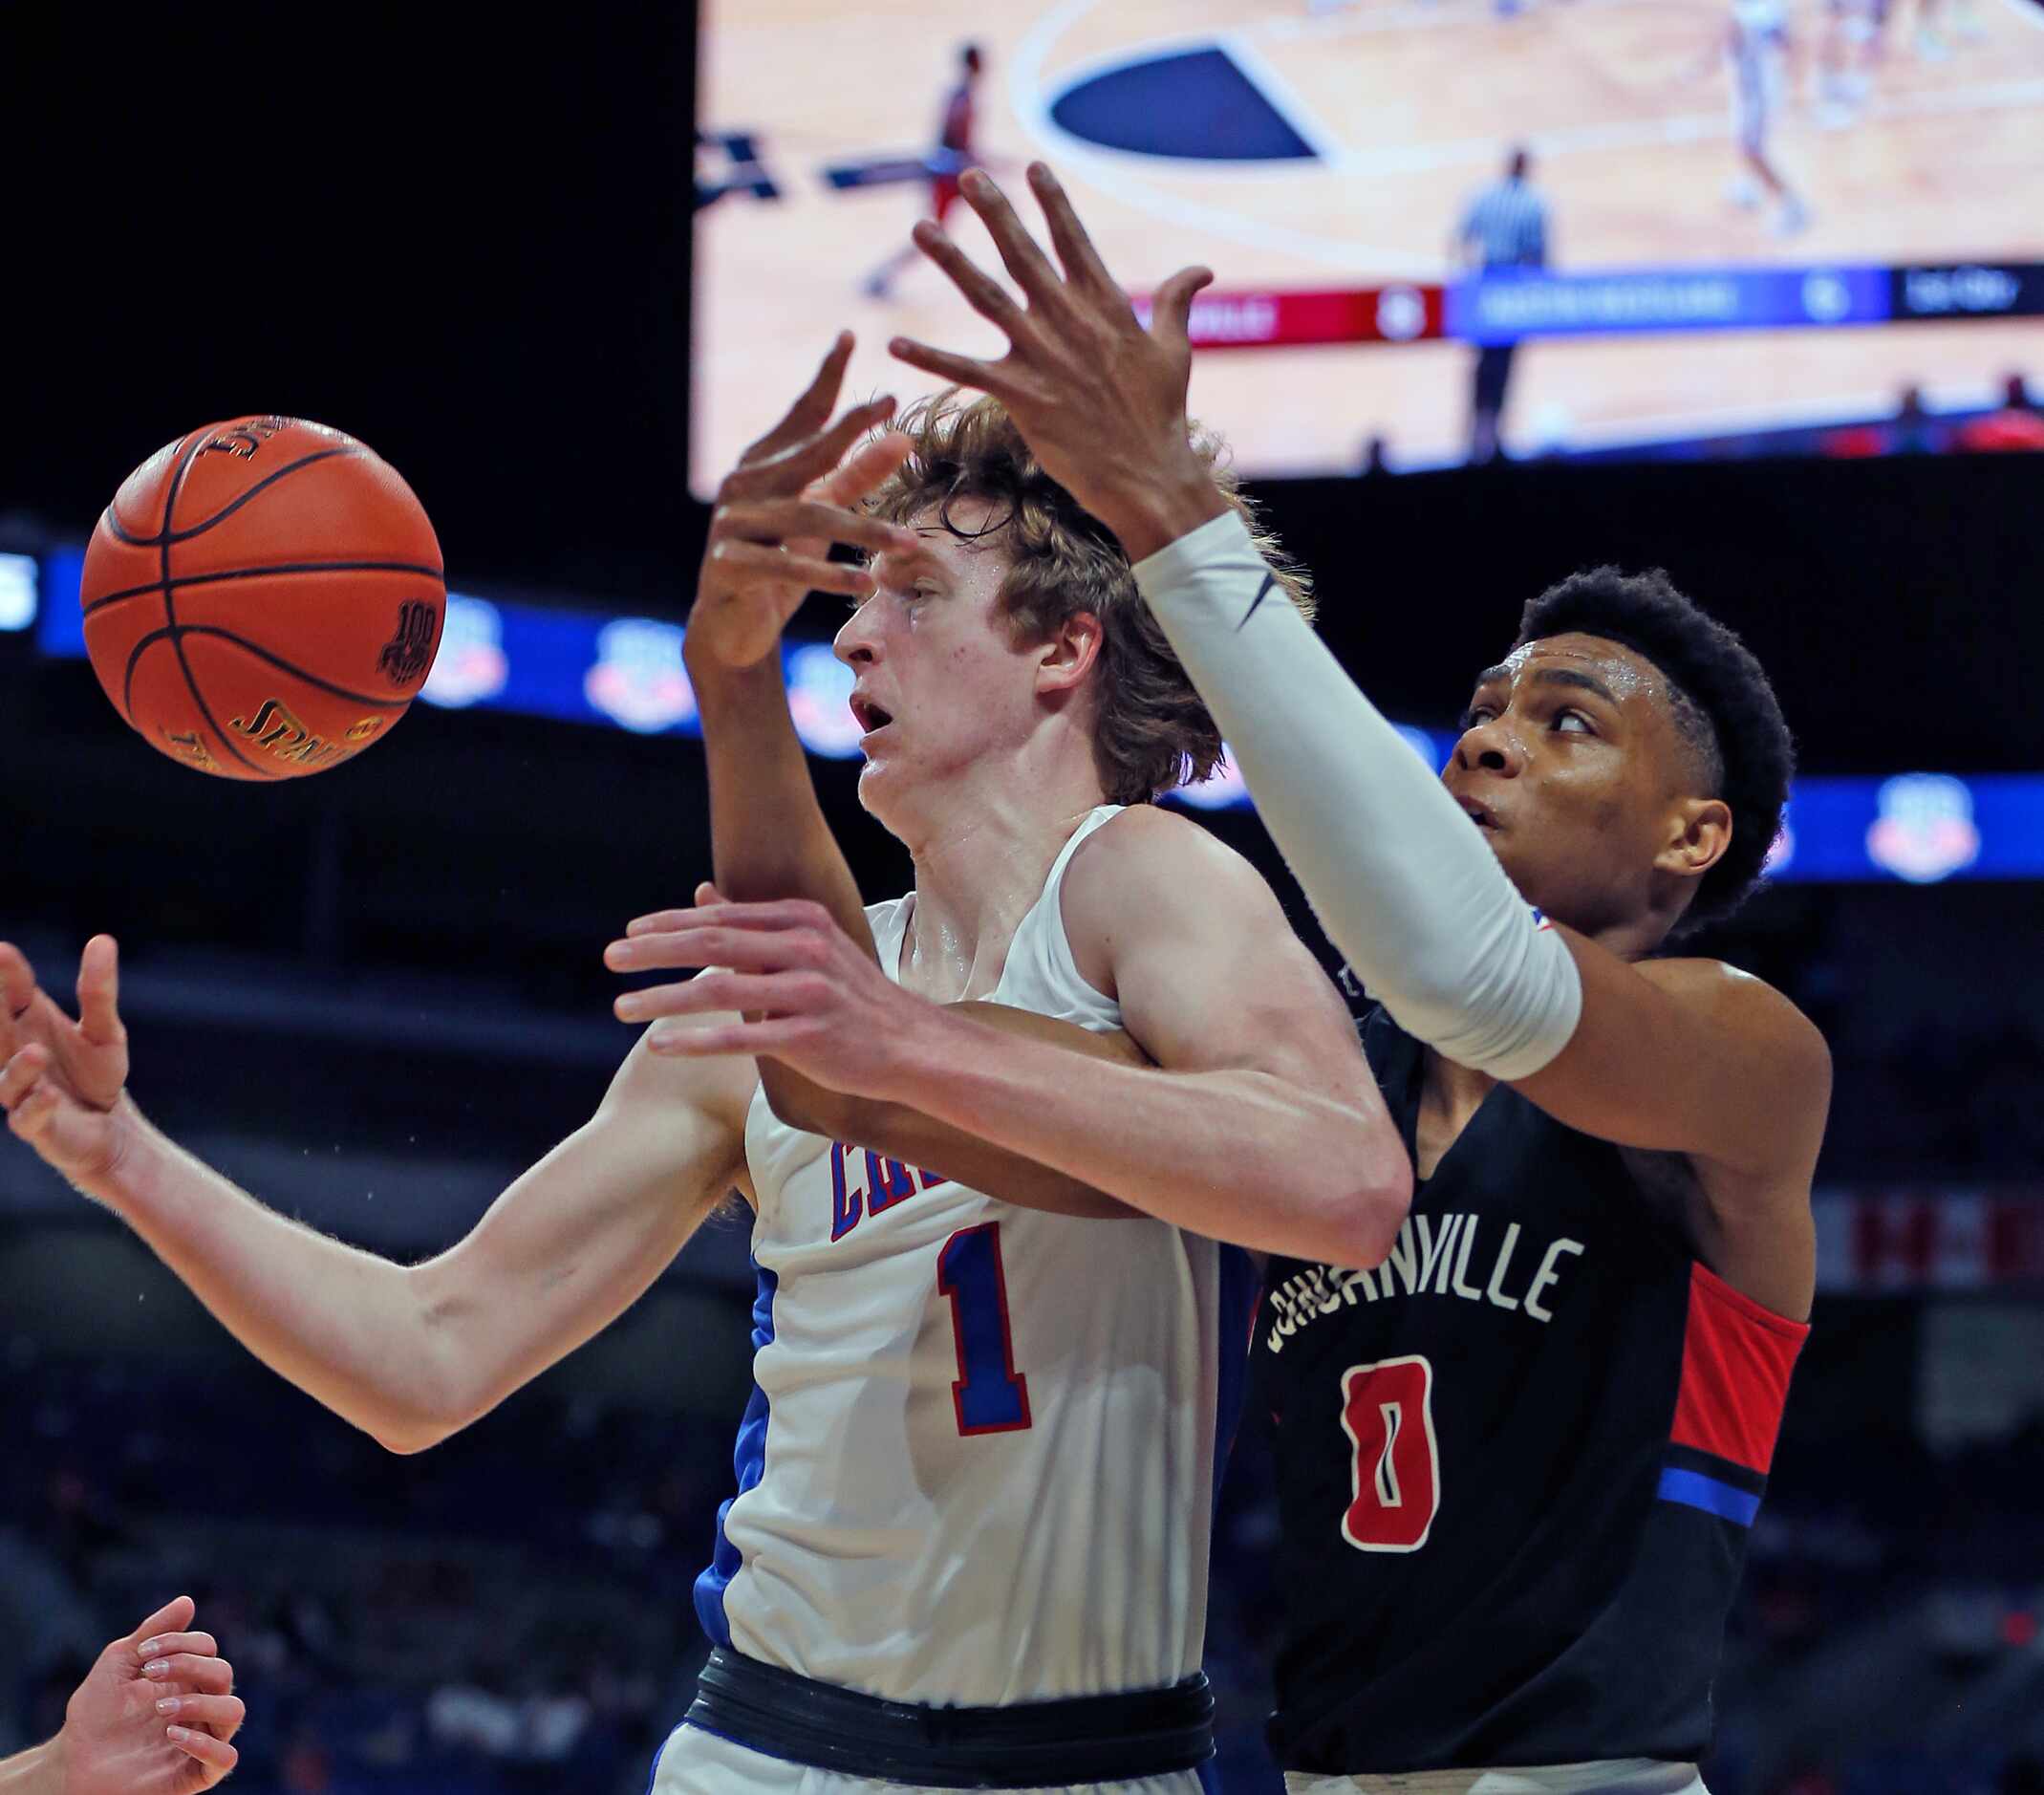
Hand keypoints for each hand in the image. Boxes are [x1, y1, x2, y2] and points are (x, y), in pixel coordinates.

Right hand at [0, 937, 134, 1188]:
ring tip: (37, 1051)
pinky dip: (35, 1106)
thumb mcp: (104, 1030)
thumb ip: (98, 991)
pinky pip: (28, 1117)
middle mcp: (15, 1054)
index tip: (2, 950)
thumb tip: (102, 940)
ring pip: (7, 1078)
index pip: (12, 991)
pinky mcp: (36, 1123)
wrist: (108, 1128)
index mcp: (27, 1024)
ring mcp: (21, 1090)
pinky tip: (49, 1095)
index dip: (6, 972)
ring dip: (18, 1067)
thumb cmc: (95, 1074)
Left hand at [55, 1596, 242, 1792]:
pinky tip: (172, 1735)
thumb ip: (152, 1632)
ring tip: (161, 1710)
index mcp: (187, 1679)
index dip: (181, 1643)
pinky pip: (225, 1758)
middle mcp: (199, 1707)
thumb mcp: (119, 1663)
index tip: (143, 1653)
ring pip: (233, 1712)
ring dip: (200, 1703)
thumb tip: (188, 1601)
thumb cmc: (95, 1714)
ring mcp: (199, 1740)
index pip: (208, 1648)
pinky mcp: (192, 1775)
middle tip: (150, 1675)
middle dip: (189, 1666)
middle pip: (223, 1674)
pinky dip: (204, 1744)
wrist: (71, 1764)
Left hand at [605, 885, 939, 1102]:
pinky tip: (660, 1045)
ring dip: (663, 997)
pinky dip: (695, 1040)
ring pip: (719, 989)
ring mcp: (809, 992)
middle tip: (611, 958)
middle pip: (714, 943)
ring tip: (622, 1006)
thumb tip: (701, 896)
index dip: (671, 924)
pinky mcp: (809, 1036)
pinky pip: (740, 1037)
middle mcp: (805, 948)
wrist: (913, 1045)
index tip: (629, 933)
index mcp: (802, 921)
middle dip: (655, 950)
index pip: (723, 918)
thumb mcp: (810, 947)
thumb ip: (753, 926)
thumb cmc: (854, 998)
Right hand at [688, 333, 917, 673]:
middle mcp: (742, 485)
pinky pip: (785, 566)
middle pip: (807, 456)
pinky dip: (828, 574)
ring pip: (807, 517)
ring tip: (907, 542)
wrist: (732, 628)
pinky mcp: (729, 565)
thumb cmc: (782, 564)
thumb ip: (856, 478)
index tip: (850, 336)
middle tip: (900, 428)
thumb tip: (902, 438)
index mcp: (763, 464)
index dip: (825, 377)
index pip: (800, 414)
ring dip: (863, 529)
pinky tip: (865, 581)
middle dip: (853, 437)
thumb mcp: (823, 516)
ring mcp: (731, 524)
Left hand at [887, 162, 1226, 560]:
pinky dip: (929, 357)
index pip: (1074, 241)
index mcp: (1106, 306)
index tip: (1034, 167)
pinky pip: (965, 371)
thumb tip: (1201, 267)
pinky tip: (895, 342)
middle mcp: (1069, 322)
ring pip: (986, 297)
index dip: (1053, 203)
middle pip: (1023, 255)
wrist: (1147, 473)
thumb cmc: (1163, 415)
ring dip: (951, 261)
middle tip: (971, 176)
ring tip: (921, 228)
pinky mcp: (1021, 395)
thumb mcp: (1175, 351)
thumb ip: (1178, 302)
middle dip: (995, 212)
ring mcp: (1042, 357)